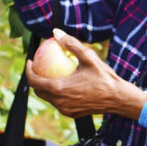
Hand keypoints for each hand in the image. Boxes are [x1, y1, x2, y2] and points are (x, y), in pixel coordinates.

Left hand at [25, 29, 144, 119]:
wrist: (118, 98)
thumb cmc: (104, 77)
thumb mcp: (88, 57)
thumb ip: (71, 44)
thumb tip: (57, 32)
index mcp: (59, 89)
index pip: (34, 81)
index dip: (28, 70)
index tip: (29, 61)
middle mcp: (60, 102)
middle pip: (38, 91)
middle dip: (35, 78)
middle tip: (38, 66)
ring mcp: (65, 110)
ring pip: (48, 98)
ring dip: (45, 87)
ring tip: (49, 73)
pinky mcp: (72, 113)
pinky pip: (58, 103)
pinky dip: (56, 93)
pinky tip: (62, 83)